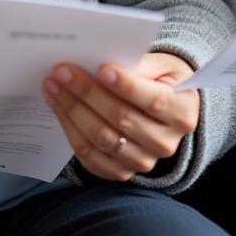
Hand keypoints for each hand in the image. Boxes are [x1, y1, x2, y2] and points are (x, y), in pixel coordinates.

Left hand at [42, 52, 197, 180]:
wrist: (166, 108)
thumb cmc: (161, 79)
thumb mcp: (162, 64)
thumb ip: (139, 64)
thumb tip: (102, 63)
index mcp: (182, 112)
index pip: (153, 101)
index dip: (126, 86)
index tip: (101, 68)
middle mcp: (165, 143)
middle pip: (121, 119)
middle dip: (87, 92)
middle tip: (62, 71)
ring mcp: (143, 161)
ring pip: (101, 138)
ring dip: (71, 110)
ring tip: (53, 85)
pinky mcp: (120, 172)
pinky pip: (89, 156)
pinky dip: (69, 129)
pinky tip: (57, 105)